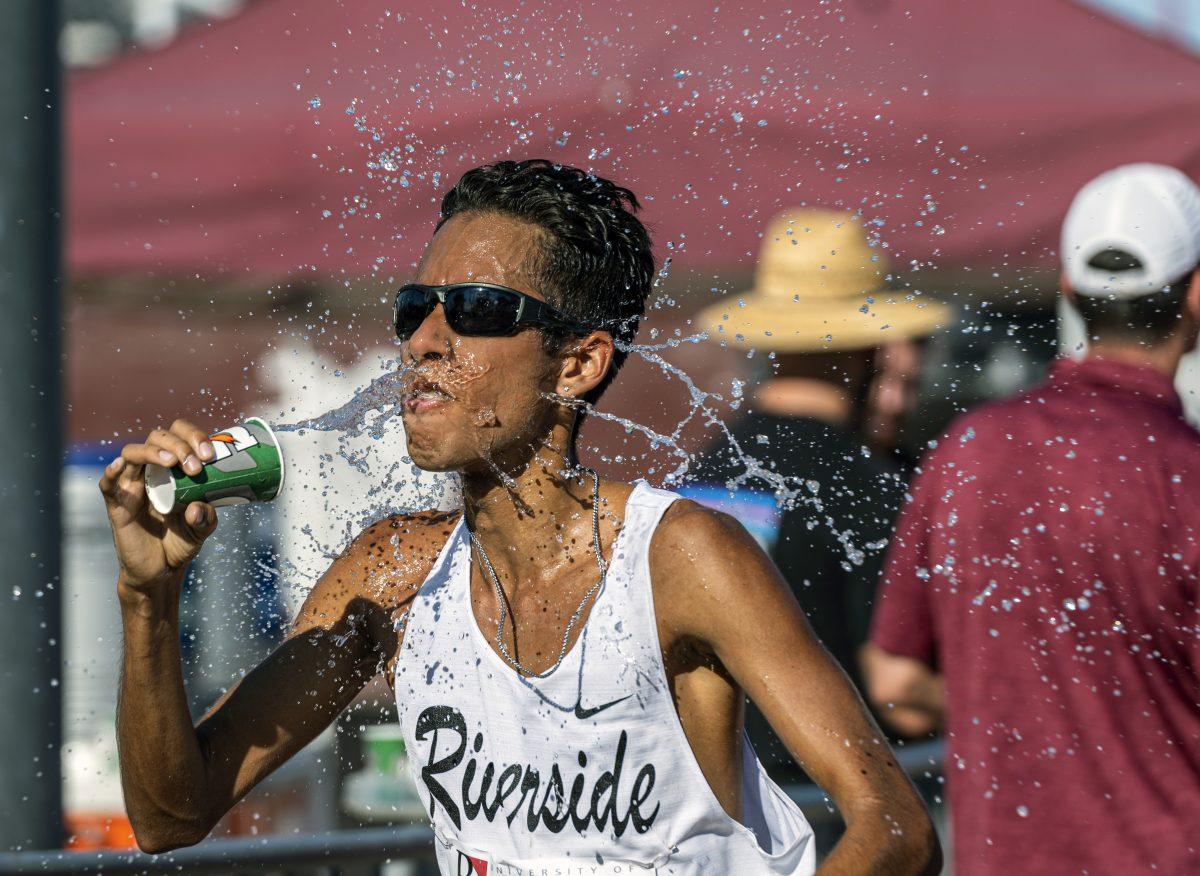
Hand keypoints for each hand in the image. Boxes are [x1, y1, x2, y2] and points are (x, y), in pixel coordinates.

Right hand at [99, 418, 219, 593]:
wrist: (161, 571)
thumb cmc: (181, 541)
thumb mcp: (202, 529)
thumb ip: (206, 518)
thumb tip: (197, 508)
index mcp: (175, 468)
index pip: (179, 435)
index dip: (193, 436)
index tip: (210, 455)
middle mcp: (152, 470)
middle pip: (157, 437)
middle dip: (179, 444)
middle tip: (196, 466)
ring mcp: (132, 485)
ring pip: (132, 452)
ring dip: (152, 452)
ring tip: (171, 462)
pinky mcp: (117, 504)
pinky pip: (108, 483)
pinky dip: (111, 471)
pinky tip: (120, 466)